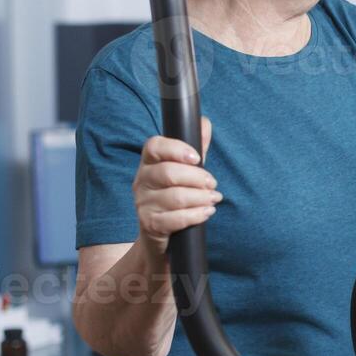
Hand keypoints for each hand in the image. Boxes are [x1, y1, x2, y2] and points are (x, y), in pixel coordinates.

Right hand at [133, 116, 221, 247]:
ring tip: (214, 199)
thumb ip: (195, 147)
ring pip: (174, 197)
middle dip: (197, 178)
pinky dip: (196, 215)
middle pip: (168, 173)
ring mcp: (143, 203)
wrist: (160, 233)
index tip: (197, 158)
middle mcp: (141, 180)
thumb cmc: (175, 194)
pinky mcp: (149, 224)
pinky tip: (206, 212)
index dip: (176, 149)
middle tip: (212, 184)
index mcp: (149, 162)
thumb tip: (204, 123)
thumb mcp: (185, 169)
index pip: (154, 146)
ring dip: (200, 197)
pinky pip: (175, 219)